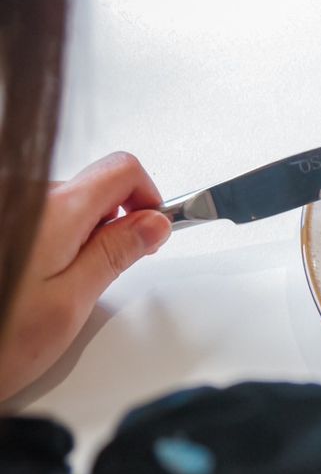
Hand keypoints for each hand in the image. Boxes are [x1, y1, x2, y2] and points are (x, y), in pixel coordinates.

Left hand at [0, 152, 171, 400]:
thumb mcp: (71, 303)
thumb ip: (115, 254)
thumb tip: (153, 224)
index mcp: (53, 211)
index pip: (122, 169)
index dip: (148, 198)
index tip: (149, 232)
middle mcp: (22, 195)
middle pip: (91, 186)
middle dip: (111, 224)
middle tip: (103, 274)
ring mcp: (4, 206)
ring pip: (61, 203)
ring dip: (74, 236)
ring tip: (54, 287)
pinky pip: (33, 216)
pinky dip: (45, 242)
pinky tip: (28, 281)